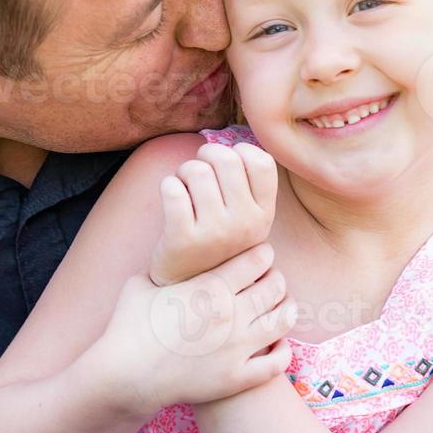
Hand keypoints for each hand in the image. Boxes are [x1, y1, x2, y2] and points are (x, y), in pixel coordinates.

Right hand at [99, 242, 295, 409]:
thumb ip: (164, 267)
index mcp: (211, 287)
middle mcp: (232, 314)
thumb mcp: (141, 283)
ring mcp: (238, 348)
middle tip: (269, 279)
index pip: (258, 259)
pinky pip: (278, 362)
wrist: (124, 375)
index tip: (259, 256)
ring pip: (284, 320)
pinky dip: (283, 350)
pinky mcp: (238, 378)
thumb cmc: (128, 327)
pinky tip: (276, 344)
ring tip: (279, 306)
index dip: (263, 253)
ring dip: (286, 309)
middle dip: (275, 278)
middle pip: (276, 286)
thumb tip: (169, 252)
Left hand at [149, 142, 277, 285]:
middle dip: (205, 156)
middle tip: (198, 173)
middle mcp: (245, 224)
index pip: (260, 161)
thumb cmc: (216, 242)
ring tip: (184, 190)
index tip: (226, 166)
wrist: (189, 288)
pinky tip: (172, 199)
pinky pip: (172, 188)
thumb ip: (246, 185)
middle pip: (226, 159)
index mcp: (264, 215)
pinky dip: (168, 186)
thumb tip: (233, 144)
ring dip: (184, 173)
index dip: (238, 152)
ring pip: (196, 170)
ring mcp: (215, 233)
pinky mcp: (182, 239)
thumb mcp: (246, 221)